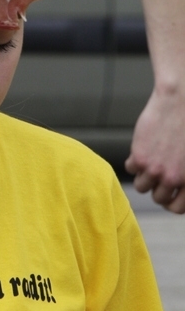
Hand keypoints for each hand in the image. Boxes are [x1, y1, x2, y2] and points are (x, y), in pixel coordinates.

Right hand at [125, 88, 184, 212]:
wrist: (179, 102)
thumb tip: (177, 183)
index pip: (177, 207)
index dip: (170, 202)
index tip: (168, 194)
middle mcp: (173, 178)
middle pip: (158, 198)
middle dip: (157, 188)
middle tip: (157, 175)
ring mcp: (155, 170)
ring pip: (141, 186)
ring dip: (144, 176)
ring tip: (148, 162)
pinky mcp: (140, 158)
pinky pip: (131, 169)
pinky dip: (134, 161)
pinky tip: (143, 149)